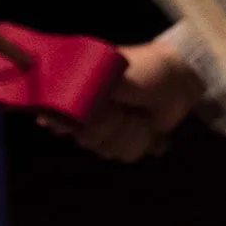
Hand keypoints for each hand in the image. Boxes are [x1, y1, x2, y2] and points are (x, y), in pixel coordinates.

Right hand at [58, 33, 202, 161]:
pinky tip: (151, 127)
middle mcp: (90, 115)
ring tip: (142, 116)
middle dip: (113, 127)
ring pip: (110, 151)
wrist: (181, 79)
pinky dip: (144, 141)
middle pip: (89, 141)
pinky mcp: (130, 139)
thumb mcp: (109, 76)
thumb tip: (44, 120)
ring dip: (132, 134)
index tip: (100, 115)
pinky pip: (128, 155)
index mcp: (79, 96)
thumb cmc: (143, 70)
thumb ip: (79, 95)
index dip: (80, 125)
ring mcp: (111, 129)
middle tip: (127, 110)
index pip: (62, 123)